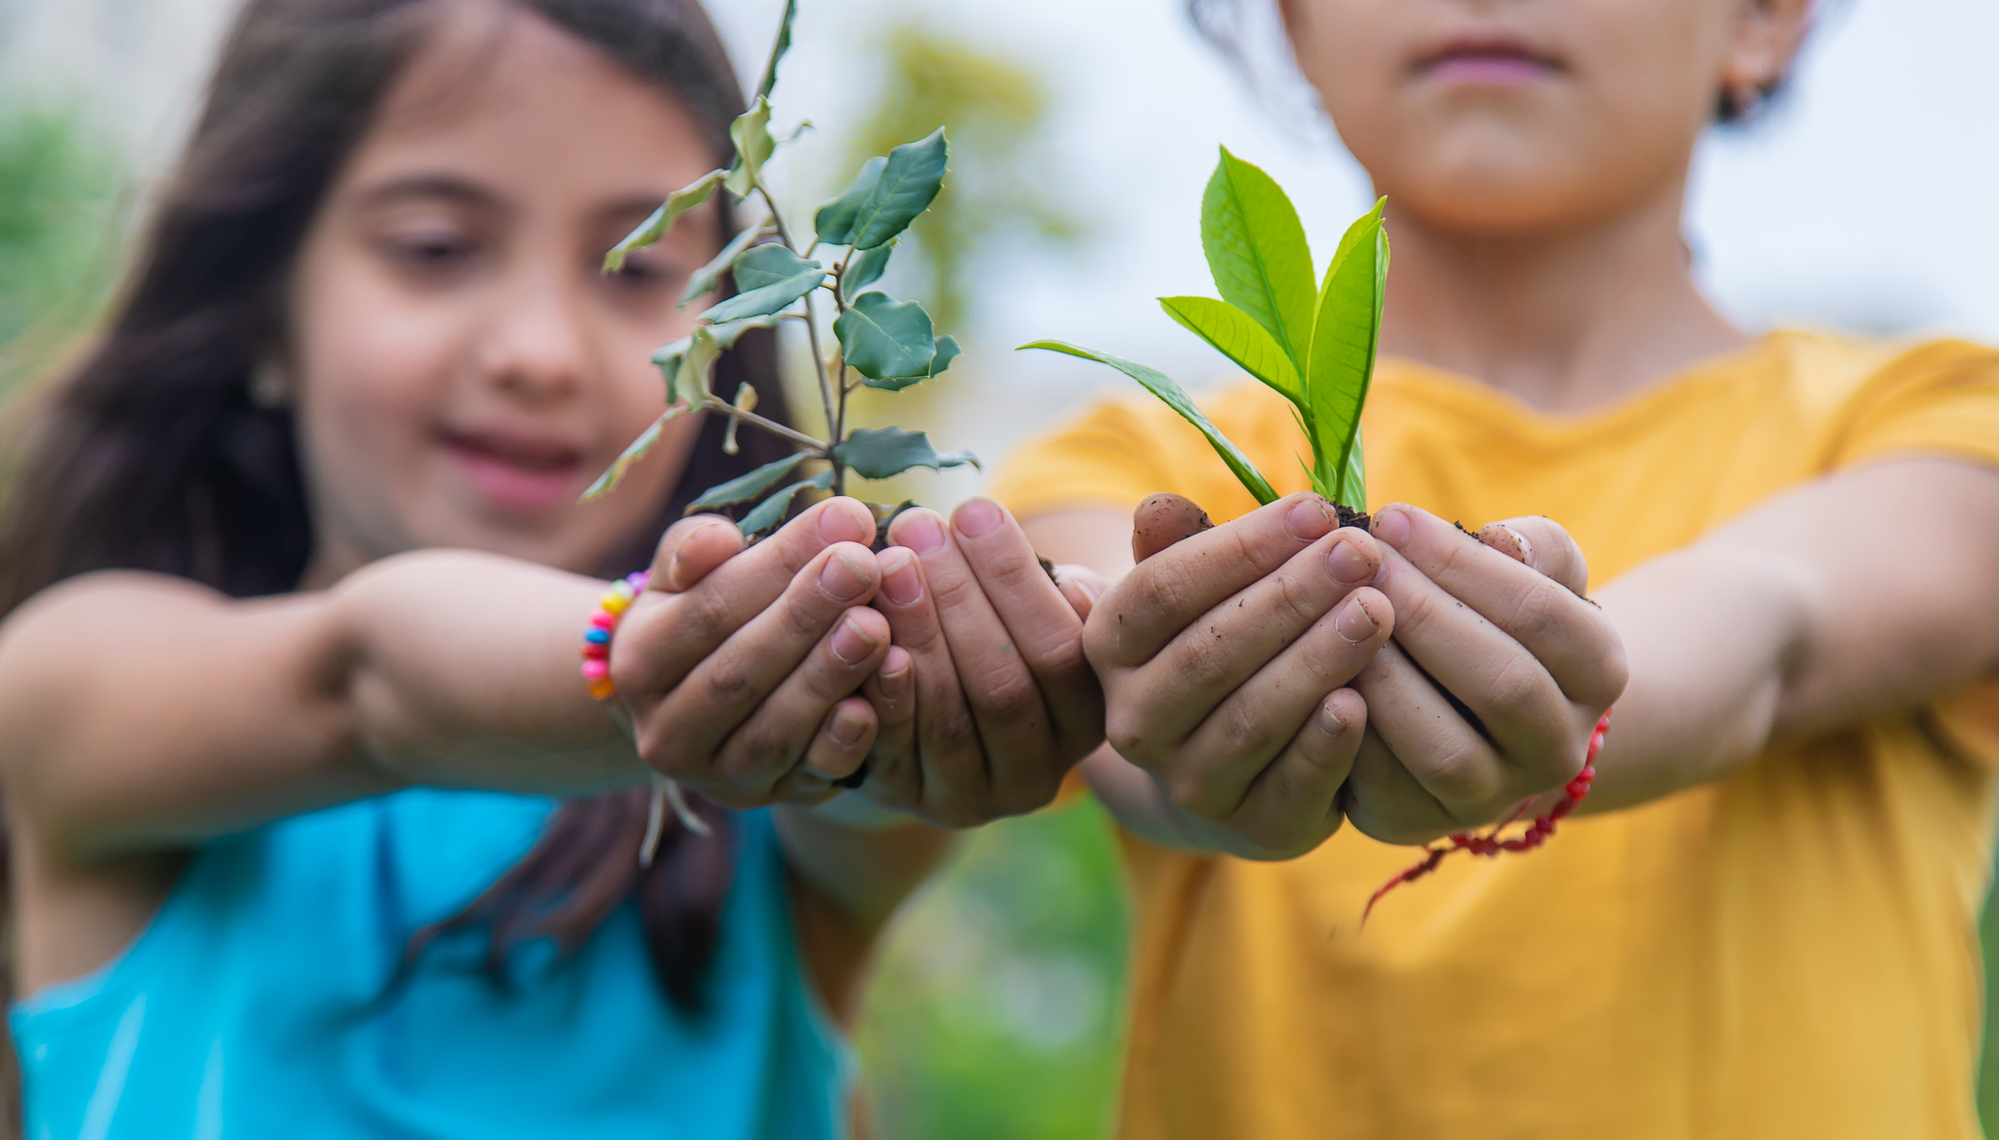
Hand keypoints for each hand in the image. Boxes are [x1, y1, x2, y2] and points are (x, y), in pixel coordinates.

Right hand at [611, 497, 891, 808]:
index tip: (843, 517)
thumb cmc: (700, 616)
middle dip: (807, 615)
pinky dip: (842, 743)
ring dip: (828, 677)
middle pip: (740, 671)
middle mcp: (666, 731)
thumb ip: (693, 549)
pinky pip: (807, 777)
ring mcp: (717, 775)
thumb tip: (717, 539)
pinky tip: (873, 704)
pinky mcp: (768, 798)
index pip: (711, 607)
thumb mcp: (682, 576)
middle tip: (865, 566)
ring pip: (773, 730)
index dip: (779, 563)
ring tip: (877, 624)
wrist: (692, 703)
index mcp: (639, 662)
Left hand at [857, 498, 1105, 827]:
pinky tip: (861, 628)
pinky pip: (895, 750)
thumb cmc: (1024, 629)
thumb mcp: (1074, 597)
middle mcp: (1042, 773)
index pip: (1060, 650)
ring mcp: (977, 796)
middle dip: (956, 598)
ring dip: (914, 632)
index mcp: (1094, 720)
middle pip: (1003, 687)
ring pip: (949, 718)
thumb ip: (1116, 561)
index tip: (973, 509)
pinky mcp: (916, 800)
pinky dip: (879, 688)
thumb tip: (1160, 512)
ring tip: (886, 561)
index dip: (1012, 578)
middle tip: (917, 526)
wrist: (953, 710)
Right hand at [1085, 493, 1394, 858]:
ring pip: (1250, 718)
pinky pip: (1289, 786)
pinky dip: (1325, 745)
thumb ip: (1184, 546)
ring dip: (1317, 660)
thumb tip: (1161, 508)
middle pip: (1209, 653)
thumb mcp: (1195, 592)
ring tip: (1377, 609)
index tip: (1316, 510)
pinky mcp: (1253, 828)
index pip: (1165, 590)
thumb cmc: (1220, 646)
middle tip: (1362, 552)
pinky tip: (1363, 702)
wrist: (1232, 768)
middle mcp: (1134, 721)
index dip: (1241, 548)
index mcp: (1110, 647)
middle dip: (1292, 596)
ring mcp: (1188, 782)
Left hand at [1341, 504, 1627, 843]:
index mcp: (1599, 672)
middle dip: (1421, 616)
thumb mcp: (1533, 572)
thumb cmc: (1497, 617)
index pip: (1541, 613)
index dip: (1462, 563)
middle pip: (1502, 684)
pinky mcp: (1418, 821)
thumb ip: (1533, 546)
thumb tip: (1499, 539)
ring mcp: (1492, 797)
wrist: (1474, 715)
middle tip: (1357, 564)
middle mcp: (1559, 748)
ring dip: (1384, 678)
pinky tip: (1313, 675)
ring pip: (1443, 749)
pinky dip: (1345, 730)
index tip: (1392, 518)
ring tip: (1333, 615)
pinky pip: (1381, 785)